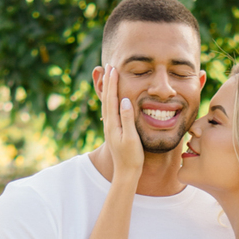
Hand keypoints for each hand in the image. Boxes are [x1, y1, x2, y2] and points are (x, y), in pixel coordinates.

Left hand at [100, 65, 143, 184]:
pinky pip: (110, 110)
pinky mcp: (113, 130)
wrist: (126, 173)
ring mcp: (110, 127)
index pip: (112, 98)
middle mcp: (109, 124)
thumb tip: (124, 99)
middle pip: (106, 98)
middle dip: (108, 81)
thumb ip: (127, 118)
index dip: (112, 82)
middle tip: (109, 66)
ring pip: (107, 103)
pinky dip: (110, 99)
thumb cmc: (132, 157)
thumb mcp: (132, 138)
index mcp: (113, 124)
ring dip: (108, 88)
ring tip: (109, 76)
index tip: (113, 68)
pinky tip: (113, 96)